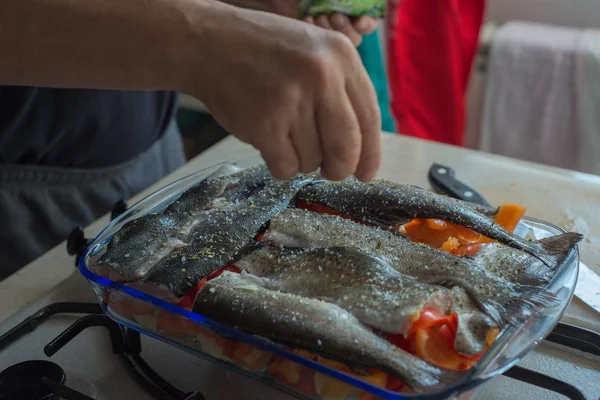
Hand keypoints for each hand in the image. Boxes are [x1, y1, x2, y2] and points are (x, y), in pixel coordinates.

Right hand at [188, 3, 381, 181]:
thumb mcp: (314, 52)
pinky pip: (286, 168)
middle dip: (339, 169)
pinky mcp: (264, 124)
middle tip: (329, 172)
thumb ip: (341, 90)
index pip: (369, 118)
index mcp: (341, 55)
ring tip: (284, 135)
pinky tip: (271, 144)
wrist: (210, 43)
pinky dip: (281, 166)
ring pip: (313, 161)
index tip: (365, 174)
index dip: (370, 154)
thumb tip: (359, 150)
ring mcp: (292, 100)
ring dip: (302, 161)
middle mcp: (321, 75)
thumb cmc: (265, 53)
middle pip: (347, 148)